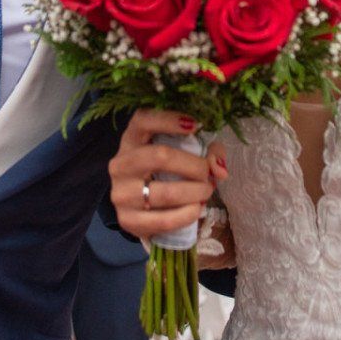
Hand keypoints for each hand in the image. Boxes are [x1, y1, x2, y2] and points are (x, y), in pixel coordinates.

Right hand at [110, 110, 226, 239]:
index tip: (195, 125)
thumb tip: (219, 169)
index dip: (168, 119)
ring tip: (206, 192)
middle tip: (208, 173)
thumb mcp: (183, 153)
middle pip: (160, 156)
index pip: (143, 119)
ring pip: (166, 192)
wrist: (143, 208)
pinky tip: (196, 209)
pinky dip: (188, 215)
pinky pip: (164, 220)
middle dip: (194, 166)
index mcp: (131, 139)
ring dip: (196, 192)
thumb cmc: (166, 171)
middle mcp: (121, 164)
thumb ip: (207, 152)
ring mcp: (121, 193)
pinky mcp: (127, 220)